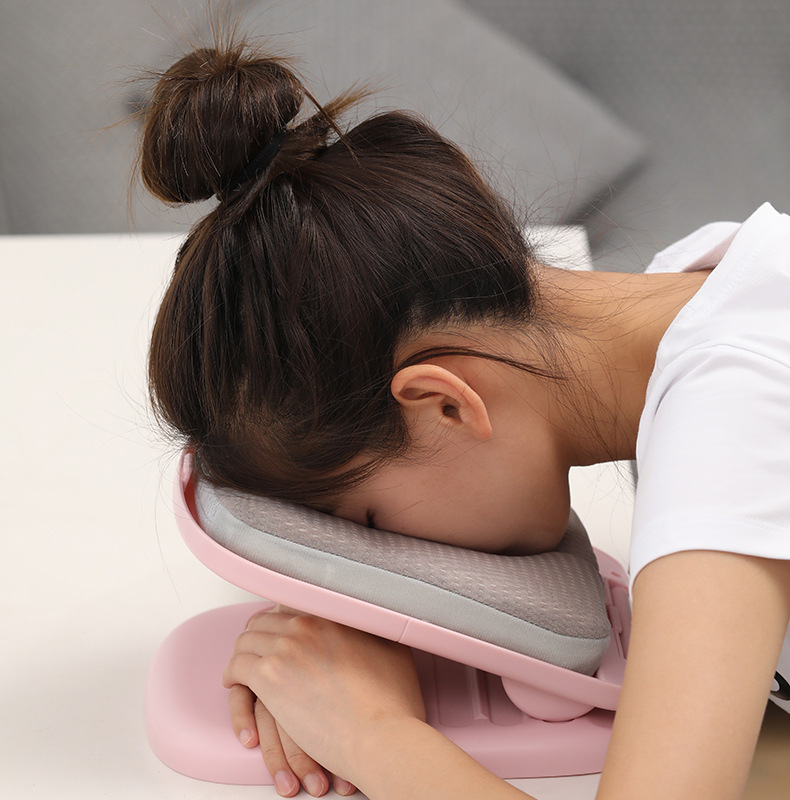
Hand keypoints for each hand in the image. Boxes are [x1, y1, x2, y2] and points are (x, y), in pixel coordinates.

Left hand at [223, 610, 424, 795]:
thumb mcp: (394, 649)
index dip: (282, 618)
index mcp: (333, 614)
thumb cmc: (392, 703)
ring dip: (243, 653)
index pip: (292, 605)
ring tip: (242, 666)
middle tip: (257, 649)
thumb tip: (374, 621)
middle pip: (266, 620)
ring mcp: (285, 649)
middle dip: (258, 634)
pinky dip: (233, 674)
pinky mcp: (269, 678)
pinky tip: (235, 682)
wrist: (381, 736)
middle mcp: (306, 623)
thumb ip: (376, 629)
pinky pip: (237, 668)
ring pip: (247, 640)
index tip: (280, 628)